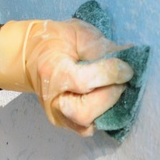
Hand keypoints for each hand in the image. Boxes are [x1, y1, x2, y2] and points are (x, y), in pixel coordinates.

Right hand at [0, 19, 132, 135]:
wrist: (30, 53)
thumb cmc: (54, 40)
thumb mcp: (77, 33)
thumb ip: (101, 47)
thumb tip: (129, 59)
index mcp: (50, 70)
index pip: (82, 82)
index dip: (109, 75)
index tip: (127, 68)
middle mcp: (50, 98)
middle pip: (83, 112)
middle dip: (109, 97)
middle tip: (121, 81)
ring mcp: (54, 113)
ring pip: (85, 124)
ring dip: (107, 108)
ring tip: (115, 89)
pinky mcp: (62, 122)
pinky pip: (86, 127)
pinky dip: (101, 115)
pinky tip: (106, 99)